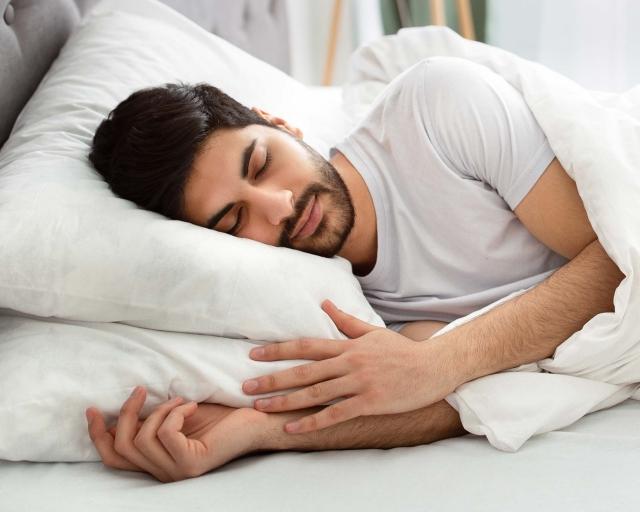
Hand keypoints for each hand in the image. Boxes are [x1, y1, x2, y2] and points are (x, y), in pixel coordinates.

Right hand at [86, 386, 269, 481]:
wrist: (255, 419)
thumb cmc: (220, 414)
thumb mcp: (177, 412)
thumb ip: (152, 416)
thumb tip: (125, 404)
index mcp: (157, 461)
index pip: (114, 458)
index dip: (97, 435)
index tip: (93, 409)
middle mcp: (162, 472)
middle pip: (120, 447)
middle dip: (125, 414)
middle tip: (139, 390)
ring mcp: (176, 472)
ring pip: (140, 438)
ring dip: (158, 410)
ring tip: (180, 399)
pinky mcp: (190, 464)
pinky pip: (165, 433)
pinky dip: (175, 412)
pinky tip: (191, 406)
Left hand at [242, 300, 460, 434]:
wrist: (434, 367)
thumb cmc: (402, 350)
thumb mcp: (373, 332)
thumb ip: (346, 321)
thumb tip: (324, 304)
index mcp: (348, 346)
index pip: (306, 346)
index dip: (278, 350)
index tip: (254, 354)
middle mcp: (349, 363)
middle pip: (303, 371)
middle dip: (272, 379)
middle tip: (245, 387)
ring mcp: (359, 384)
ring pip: (314, 393)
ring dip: (284, 401)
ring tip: (260, 408)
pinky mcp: (369, 403)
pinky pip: (335, 414)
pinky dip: (312, 422)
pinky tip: (292, 428)